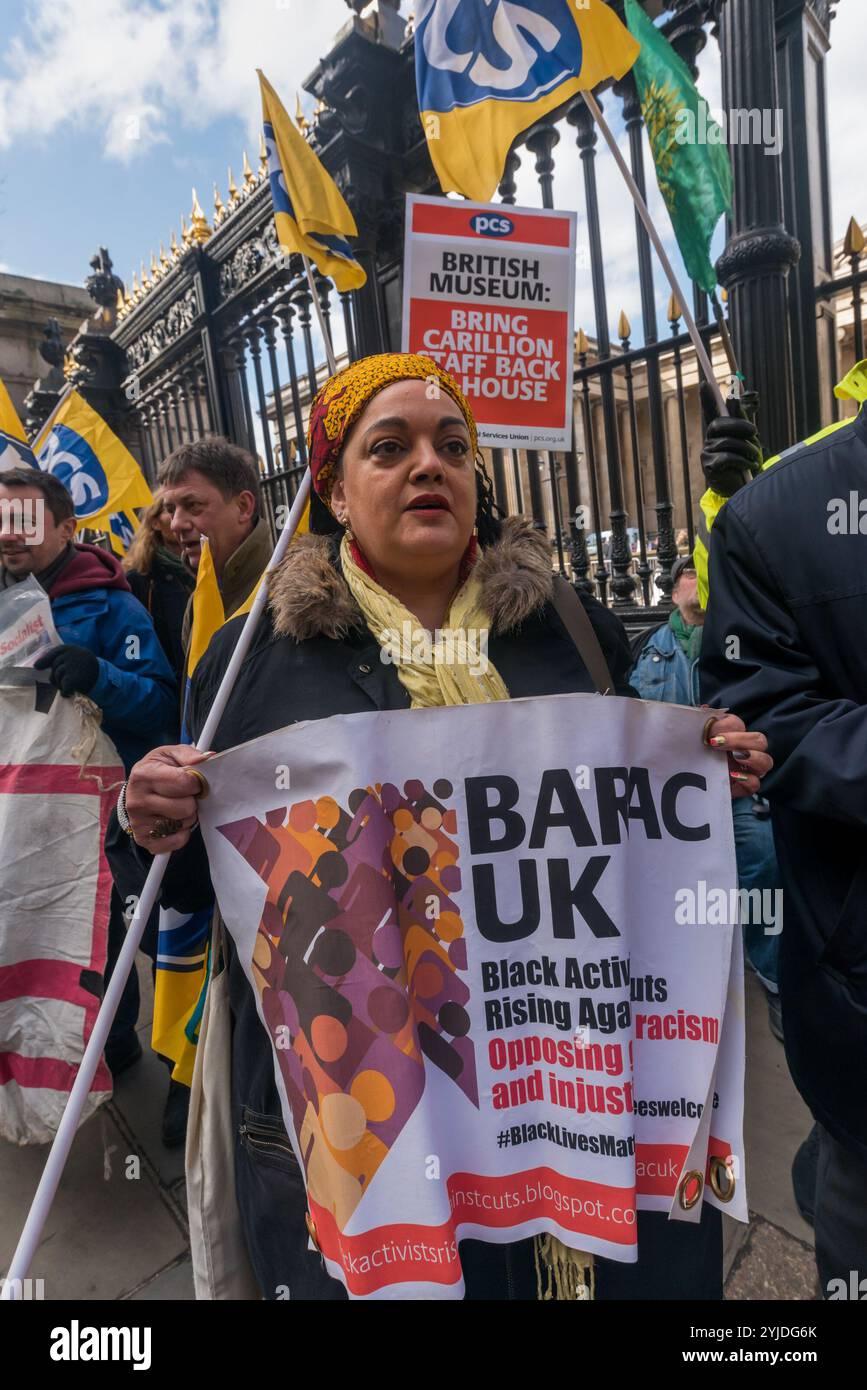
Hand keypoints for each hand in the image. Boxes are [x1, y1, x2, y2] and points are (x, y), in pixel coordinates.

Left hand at [34, 643, 99, 695]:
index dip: (44, 660)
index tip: (37, 667)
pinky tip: (70, 692)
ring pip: (57, 678)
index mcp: (70, 648)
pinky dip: (66, 692)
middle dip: (56, 677)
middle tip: (64, 682)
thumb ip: (57, 658)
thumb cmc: (86, 667)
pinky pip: (63, 687)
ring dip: (61, 685)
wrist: (103, 676)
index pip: (54, 653)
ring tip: (70, 685)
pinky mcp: (73, 678)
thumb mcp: (74, 658)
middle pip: (54, 668)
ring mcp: (71, 666)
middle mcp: (70, 655)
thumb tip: (35, 666)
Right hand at [125, 745, 212, 851]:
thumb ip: (189, 755)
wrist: (137, 791)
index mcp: (143, 775)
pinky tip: (174, 821)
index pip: (185, 782)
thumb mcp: (170, 755)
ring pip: (183, 824)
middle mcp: (137, 800)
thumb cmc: (158, 771)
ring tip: (178, 806)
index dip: (196, 782)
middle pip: (186, 807)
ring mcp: (138, 822)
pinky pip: (177, 841)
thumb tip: (208, 758)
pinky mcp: (143, 839)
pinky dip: (182, 833)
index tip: (193, 781)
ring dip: (187, 816)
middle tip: (184, 795)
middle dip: (192, 800)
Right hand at [699, 381, 762, 497]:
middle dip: (739, 425)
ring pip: (726, 441)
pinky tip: (748, 466)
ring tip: (754, 456)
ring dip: (745, 448)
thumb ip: (741, 418)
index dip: (707, 398)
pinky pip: (726, 457)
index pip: (710, 411)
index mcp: (719, 432)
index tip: (705, 383)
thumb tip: (733, 395)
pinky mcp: (709, 467)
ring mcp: (707, 453)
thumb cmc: (747, 462)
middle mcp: (709, 440)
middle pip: (718, 423)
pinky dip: (741, 460)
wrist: (746, 488)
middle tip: (755, 432)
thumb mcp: (748, 438)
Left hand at [701, 710, 772, 799]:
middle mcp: (747, 750)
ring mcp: (749, 770)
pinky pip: (756, 784)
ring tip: (734, 756)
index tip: (708, 732)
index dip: (725, 726)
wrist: (688, 779)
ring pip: (766, 761)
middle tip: (716, 743)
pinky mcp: (745, 787)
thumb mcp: (693, 738)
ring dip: (753, 757)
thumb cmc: (694, 753)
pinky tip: (733, 775)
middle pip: (759, 740)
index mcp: (734, 734)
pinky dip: (747, 780)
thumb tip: (703, 709)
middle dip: (739, 739)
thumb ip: (699, 723)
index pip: (738, 724)